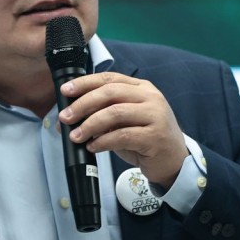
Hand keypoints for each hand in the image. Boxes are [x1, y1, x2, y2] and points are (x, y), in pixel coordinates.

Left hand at [59, 72, 187, 188]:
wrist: (174, 161)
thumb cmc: (145, 139)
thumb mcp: (125, 121)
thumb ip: (103, 114)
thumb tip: (70, 116)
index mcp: (141, 88)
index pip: (109, 78)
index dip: (85, 83)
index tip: (66, 91)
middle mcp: (150, 97)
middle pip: (110, 93)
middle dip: (83, 104)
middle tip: (65, 117)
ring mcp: (155, 116)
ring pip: (115, 113)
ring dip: (90, 124)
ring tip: (75, 136)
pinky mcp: (155, 136)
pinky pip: (123, 136)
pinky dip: (103, 141)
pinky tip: (93, 146)